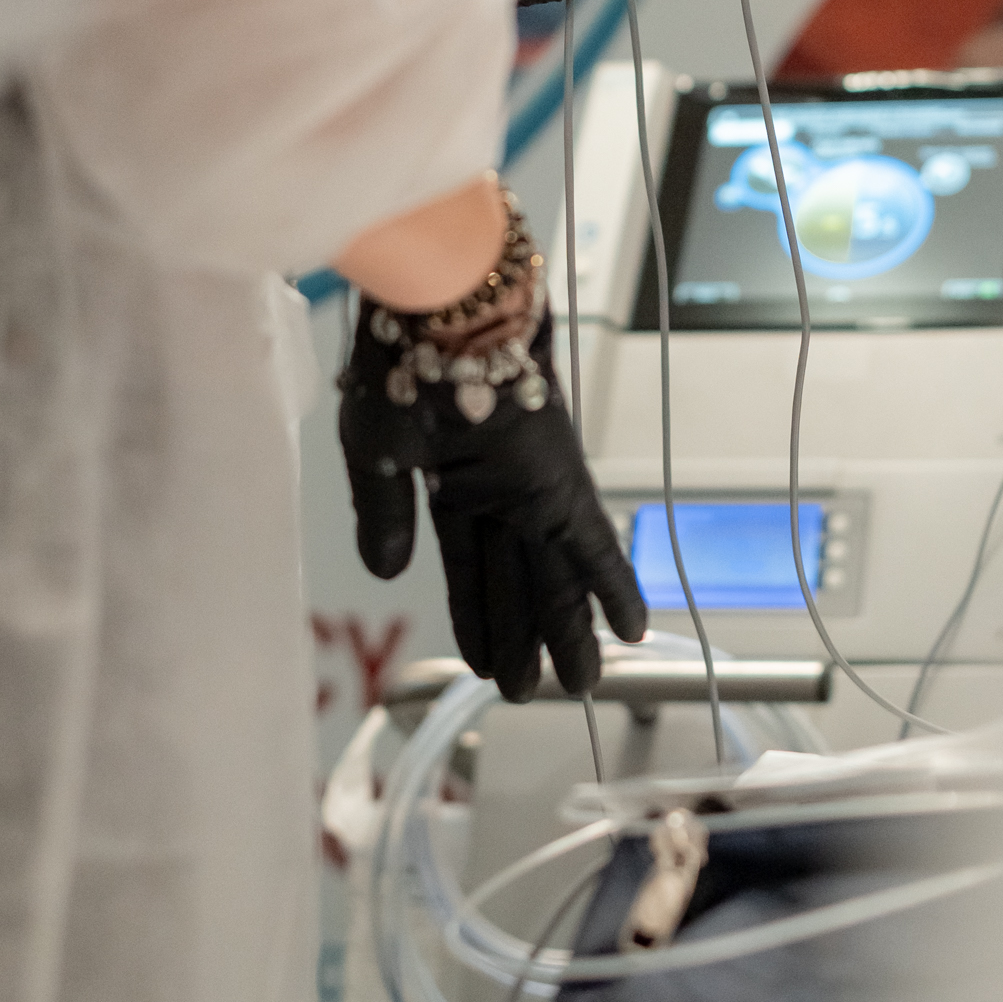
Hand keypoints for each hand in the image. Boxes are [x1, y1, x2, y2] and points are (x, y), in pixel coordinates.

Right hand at [338, 300, 645, 700]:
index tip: (482, 663)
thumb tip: (387, 573)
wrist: (437, 311)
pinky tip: (630, 628)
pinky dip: (613, 585)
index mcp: (448, 482)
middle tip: (529, 690)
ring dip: (569, 628)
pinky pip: (592, 543)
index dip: (475, 617)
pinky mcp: (559, 479)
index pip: (465, 568)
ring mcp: (532, 486)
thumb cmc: (396, 368)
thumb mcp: (372, 454)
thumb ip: (384, 516)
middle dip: (524, 636)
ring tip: (580, 682)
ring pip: (555, 573)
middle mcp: (497, 490)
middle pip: (515, 579)